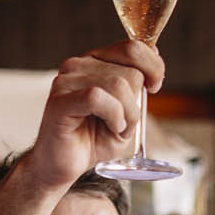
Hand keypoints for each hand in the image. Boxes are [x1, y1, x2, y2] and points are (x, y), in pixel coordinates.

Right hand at [23, 40, 164, 189]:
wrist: (62, 166)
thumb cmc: (92, 140)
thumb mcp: (126, 112)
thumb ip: (138, 85)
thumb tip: (154, 61)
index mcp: (95, 62)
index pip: (132, 48)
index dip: (153, 66)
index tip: (155, 87)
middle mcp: (79, 66)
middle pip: (130, 72)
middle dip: (136, 104)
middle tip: (123, 125)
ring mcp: (66, 80)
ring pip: (118, 84)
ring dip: (127, 115)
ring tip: (114, 129)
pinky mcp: (60, 100)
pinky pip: (97, 97)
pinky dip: (113, 115)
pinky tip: (110, 127)